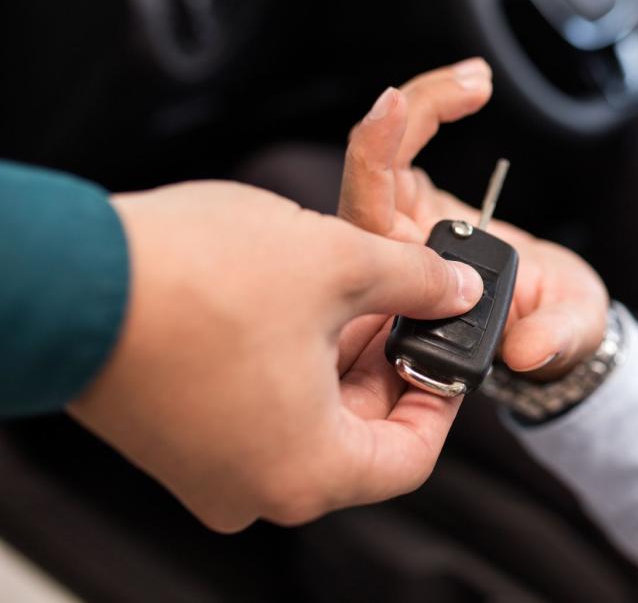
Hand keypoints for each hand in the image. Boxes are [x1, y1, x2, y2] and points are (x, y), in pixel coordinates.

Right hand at [70, 179, 484, 532]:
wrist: (67, 275)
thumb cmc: (196, 280)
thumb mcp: (338, 263)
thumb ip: (416, 282)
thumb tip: (456, 290)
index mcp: (307, 472)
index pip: (410, 457)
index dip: (442, 397)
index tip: (449, 349)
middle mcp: (255, 489)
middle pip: (358, 435)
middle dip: (387, 362)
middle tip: (403, 302)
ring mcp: (207, 469)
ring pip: (307, 418)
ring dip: (338, 355)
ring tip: (350, 286)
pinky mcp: (173, 439)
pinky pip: (257, 411)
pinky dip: (288, 363)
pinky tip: (295, 301)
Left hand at [339, 60, 610, 381]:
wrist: (552, 321)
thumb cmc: (550, 333)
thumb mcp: (563, 338)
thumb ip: (549, 342)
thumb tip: (527, 348)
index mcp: (404, 298)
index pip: (368, 228)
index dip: (373, 163)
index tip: (396, 112)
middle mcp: (391, 259)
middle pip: (367, 179)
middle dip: (403, 119)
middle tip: (467, 85)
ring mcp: (400, 227)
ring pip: (383, 155)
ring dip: (423, 103)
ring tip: (478, 78)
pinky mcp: (416, 201)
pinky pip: (405, 146)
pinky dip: (433, 107)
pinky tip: (474, 84)